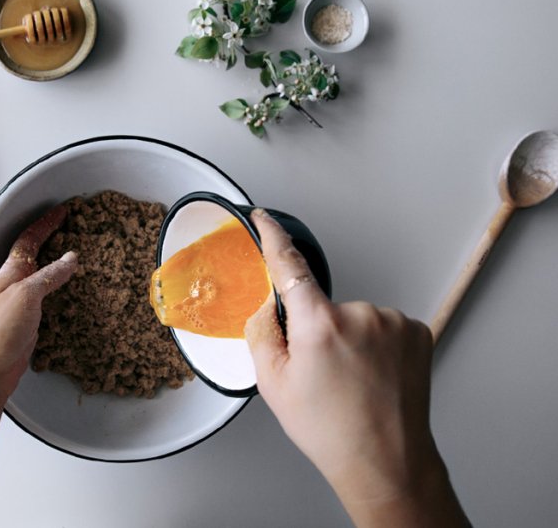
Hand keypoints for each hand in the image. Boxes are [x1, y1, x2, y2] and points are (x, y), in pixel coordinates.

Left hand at [0, 205, 76, 396]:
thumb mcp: (25, 296)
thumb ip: (48, 276)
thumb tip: (71, 258)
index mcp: (11, 273)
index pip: (30, 239)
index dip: (46, 223)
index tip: (63, 211)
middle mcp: (15, 286)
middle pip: (35, 256)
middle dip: (52, 240)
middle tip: (73, 228)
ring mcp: (21, 306)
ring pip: (42, 279)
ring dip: (58, 267)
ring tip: (79, 258)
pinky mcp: (28, 326)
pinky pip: (48, 302)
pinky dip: (61, 293)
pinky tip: (73, 298)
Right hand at [244, 209, 467, 526]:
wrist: (385, 460)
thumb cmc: (330, 430)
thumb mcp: (273, 384)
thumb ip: (262, 333)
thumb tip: (268, 305)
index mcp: (318, 325)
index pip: (289, 266)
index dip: (273, 238)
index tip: (263, 218)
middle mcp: (359, 315)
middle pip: (323, 306)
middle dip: (317, 330)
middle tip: (322, 372)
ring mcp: (393, 322)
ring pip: (355, 317)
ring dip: (349, 338)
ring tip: (353, 380)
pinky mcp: (417, 330)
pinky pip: (382, 325)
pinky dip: (375, 344)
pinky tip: (374, 374)